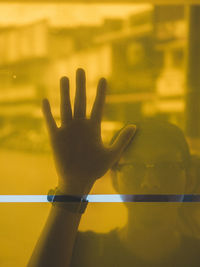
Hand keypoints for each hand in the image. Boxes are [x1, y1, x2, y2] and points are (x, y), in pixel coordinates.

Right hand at [42, 68, 135, 193]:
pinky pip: (51, 122)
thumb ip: (123, 140)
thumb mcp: (112, 154)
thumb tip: (135, 126)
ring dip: (65, 93)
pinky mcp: (56, 137)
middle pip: (81, 101)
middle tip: (80, 69)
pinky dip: (48, 112)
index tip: (103, 78)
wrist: (78, 180)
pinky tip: (46, 100)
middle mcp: (80, 125)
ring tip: (65, 78)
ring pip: (66, 107)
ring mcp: (67, 130)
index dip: (101, 92)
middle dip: (80, 85)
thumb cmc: (95, 169)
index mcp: (94, 127)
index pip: (98, 105)